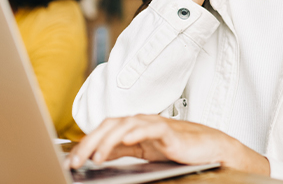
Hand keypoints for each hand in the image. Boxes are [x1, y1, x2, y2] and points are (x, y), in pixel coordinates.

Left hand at [66, 114, 268, 174]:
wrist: (210, 149)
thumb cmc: (179, 150)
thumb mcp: (144, 152)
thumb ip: (122, 151)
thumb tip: (98, 155)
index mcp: (133, 128)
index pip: (104, 130)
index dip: (86, 143)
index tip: (72, 159)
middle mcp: (141, 123)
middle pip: (109, 125)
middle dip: (90, 142)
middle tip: (76, 160)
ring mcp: (155, 125)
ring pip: (125, 125)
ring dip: (108, 140)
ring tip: (96, 157)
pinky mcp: (169, 131)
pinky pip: (150, 128)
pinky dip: (137, 132)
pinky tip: (126, 139)